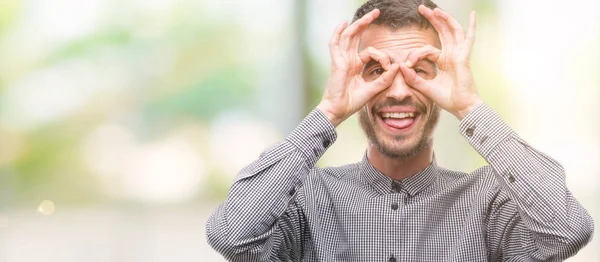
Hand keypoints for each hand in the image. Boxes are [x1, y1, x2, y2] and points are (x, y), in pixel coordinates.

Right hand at [317, 9, 399, 126]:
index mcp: (355, 66)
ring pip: (349, 36)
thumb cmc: (352, 102)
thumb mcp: (373, 89)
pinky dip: (338, 33)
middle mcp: (348, 60)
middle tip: (377, 12)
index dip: (383, 57)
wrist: (339, 110)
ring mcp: (341, 60)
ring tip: (370, 14)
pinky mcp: (337, 62)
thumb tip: (397, 66)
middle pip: (356, 36)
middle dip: (366, 24)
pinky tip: (343, 23)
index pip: (370, 52)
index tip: (390, 67)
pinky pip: (335, 44)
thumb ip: (385, 79)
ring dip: (359, 24)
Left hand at [399, 6, 482, 119]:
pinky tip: (473, 15)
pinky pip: (469, 39)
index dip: (415, 55)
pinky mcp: (464, 58)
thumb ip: (413, 78)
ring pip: (453, 31)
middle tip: (421, 8)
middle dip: (432, 19)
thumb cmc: (447, 99)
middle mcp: (452, 55)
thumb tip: (401, 67)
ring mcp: (460, 55)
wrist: (461, 108)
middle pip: (443, 32)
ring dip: (444, 19)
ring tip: (434, 9)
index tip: (407, 65)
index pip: (427, 49)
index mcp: (444, 61)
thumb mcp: (425, 87)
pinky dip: (471, 26)